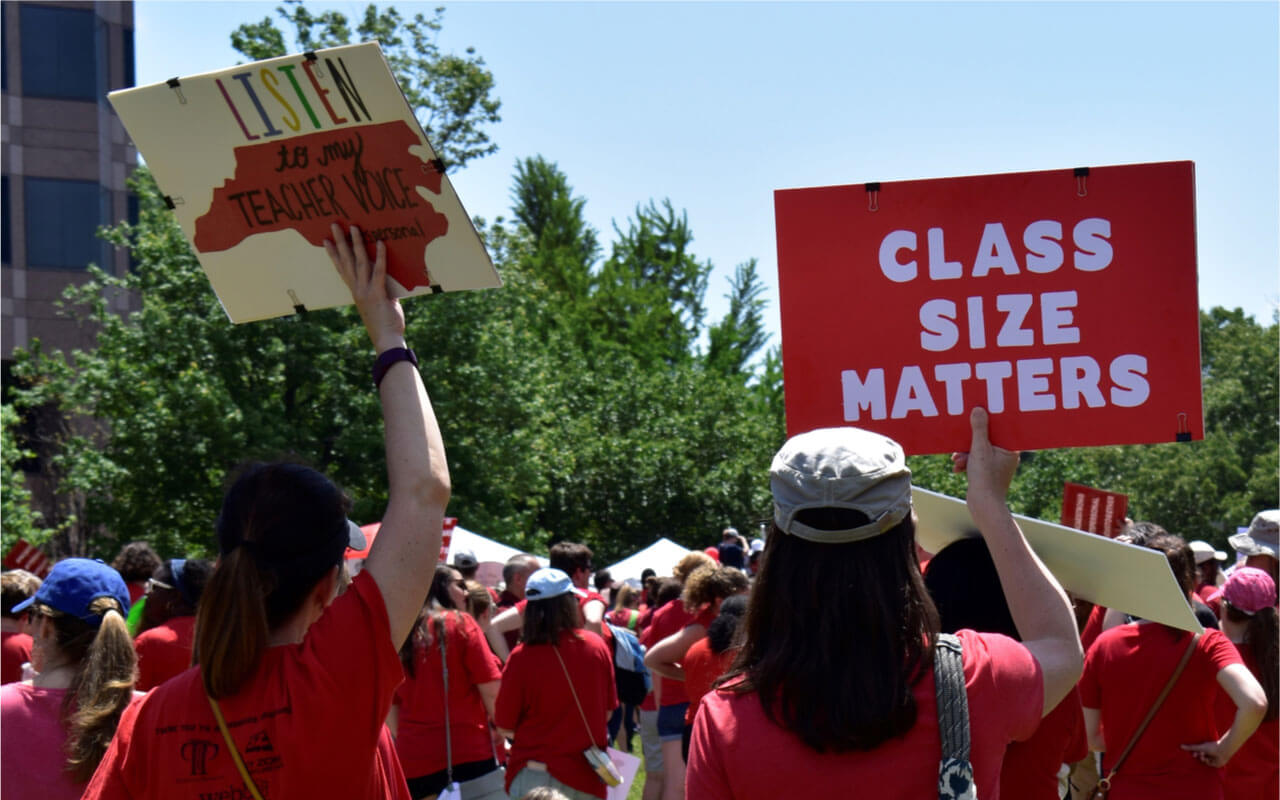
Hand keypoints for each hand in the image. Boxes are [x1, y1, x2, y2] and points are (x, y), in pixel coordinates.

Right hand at [324, 223, 404, 351]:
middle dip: (340, 241)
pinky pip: (378, 272)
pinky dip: (380, 257)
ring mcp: (366, 291)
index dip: (334, 254)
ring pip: (359, 262)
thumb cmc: (385, 324)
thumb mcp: (380, 303)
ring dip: (356, 243)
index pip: (341, 268)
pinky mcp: (378, 294)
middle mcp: (357, 289)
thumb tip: (387, 278)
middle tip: (334, 225)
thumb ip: (380, 290)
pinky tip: (381, 243)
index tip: (326, 240)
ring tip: (354, 227)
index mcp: (356, 291)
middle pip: (346, 261)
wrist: (387, 341)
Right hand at [953, 407, 1018, 501]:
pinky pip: (976, 461)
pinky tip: (957, 467)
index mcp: (1011, 449)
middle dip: (971, 441)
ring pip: (979, 450)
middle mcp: (1007, 456)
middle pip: (988, 439)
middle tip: (961, 439)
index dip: (988, 422)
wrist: (984, 505)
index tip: (978, 415)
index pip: (1001, 428)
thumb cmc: (985, 478)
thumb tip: (979, 409)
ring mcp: (998, 465)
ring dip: (966, 453)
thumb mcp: (979, 449)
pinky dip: (967, 462)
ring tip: (957, 458)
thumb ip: (979, 428)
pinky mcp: (989, 473)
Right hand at [1181, 739, 1232, 767]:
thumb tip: (1180, 746)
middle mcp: (1208, 754)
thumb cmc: (1212, 747)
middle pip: (1200, 757)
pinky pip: (1208, 764)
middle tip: (1195, 755)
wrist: (1222, 751)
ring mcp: (1212, 759)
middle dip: (1198, 756)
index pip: (1198, 752)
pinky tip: (1208, 759)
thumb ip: (1190, 748)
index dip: (1194, 753)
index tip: (1192, 753)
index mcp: (1205, 748)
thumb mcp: (1199, 747)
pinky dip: (1207, 762)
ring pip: (1204, 761)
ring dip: (1202, 758)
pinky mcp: (1215, 764)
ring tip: (1203, 755)